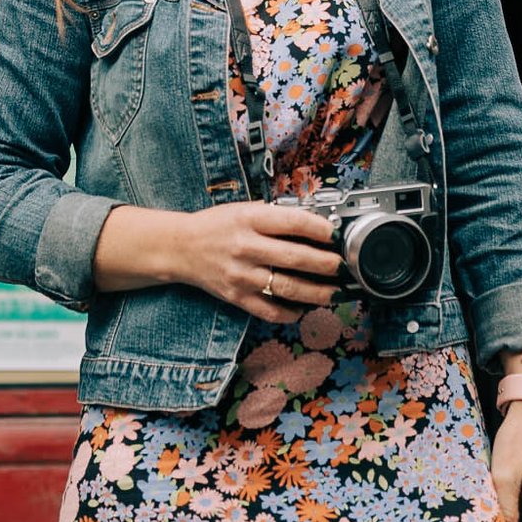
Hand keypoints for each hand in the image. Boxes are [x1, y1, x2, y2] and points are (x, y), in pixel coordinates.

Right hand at [177, 202, 342, 322]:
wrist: (180, 248)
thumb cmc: (215, 226)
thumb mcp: (243, 209)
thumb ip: (274, 216)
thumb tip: (313, 224)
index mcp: (249, 219)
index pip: (292, 222)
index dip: (320, 229)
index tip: (335, 235)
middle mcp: (246, 247)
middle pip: (295, 257)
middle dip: (325, 263)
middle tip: (341, 266)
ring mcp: (241, 275)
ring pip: (287, 287)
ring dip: (316, 292)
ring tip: (334, 292)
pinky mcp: (237, 297)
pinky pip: (270, 311)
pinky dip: (290, 313)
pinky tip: (303, 308)